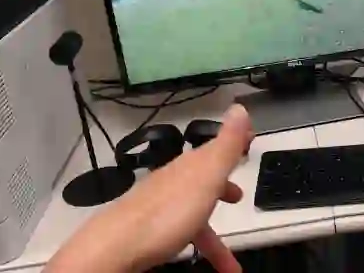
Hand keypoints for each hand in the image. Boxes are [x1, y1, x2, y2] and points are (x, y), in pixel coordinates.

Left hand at [46, 105, 254, 272]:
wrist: (115, 246)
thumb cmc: (168, 211)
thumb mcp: (206, 175)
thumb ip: (226, 144)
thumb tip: (240, 106)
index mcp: (191, 167)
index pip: (216, 150)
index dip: (233, 147)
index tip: (248, 143)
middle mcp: (174, 182)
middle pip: (203, 181)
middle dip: (221, 188)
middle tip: (237, 197)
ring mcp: (159, 206)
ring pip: (193, 214)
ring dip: (213, 236)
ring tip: (230, 264)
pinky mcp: (148, 231)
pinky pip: (180, 235)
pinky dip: (195, 248)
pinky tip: (198, 261)